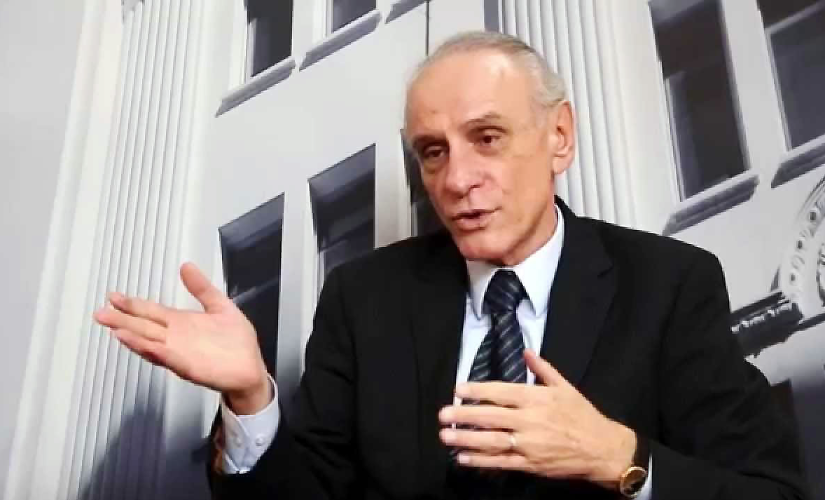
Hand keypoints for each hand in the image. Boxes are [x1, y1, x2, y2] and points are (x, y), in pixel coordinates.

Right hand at [93, 262, 271, 414]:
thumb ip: (202, 288)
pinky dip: (156, 352)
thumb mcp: (220, 306)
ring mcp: (180, 352)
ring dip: (133, 337)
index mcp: (181, 323)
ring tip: (115, 328)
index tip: (113, 296)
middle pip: (144, 326)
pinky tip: (146, 345)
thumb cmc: (236, 342)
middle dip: (122, 319)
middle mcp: (175, 337)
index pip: (151, 311)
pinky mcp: (189, 366)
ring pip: (150, 343)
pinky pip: (169, 358)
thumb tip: (186, 266)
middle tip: (100, 312)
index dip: (132, 304)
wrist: (251, 369)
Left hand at [438, 349, 635, 489]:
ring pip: (492, 441)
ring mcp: (529, 444)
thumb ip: (543, 369)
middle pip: (491, 417)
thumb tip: (526, 351)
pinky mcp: (530, 464)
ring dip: (467, 439)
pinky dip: (482, 461)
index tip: (458, 389)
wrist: (602, 449)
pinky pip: (502, 462)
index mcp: (537, 399)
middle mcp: (530, 421)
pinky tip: (464, 458)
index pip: (502, 392)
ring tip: (446, 436)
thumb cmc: (582, 415)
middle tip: (443, 414)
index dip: (478, 391)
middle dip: (464, 415)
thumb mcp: (565, 387)